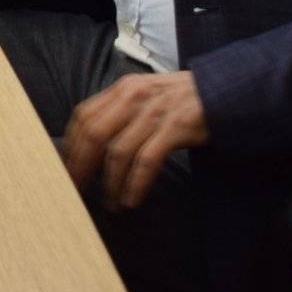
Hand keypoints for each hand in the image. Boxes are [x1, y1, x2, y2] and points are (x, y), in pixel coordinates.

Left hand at [63, 71, 208, 210]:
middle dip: (81, 165)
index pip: (83, 115)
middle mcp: (134, 97)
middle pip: (94, 134)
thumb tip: (90, 142)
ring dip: (110, 182)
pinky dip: (135, 183)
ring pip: (118, 151)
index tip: (66, 168)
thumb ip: (120, 110)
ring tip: (110, 202)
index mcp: (122, 88)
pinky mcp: (175, 128)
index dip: (71, 144)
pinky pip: (147, 160)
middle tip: (76, 190)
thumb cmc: (181, 100)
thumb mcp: (145, 94)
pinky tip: (131, 199)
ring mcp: (155, 112)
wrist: (225, 91)